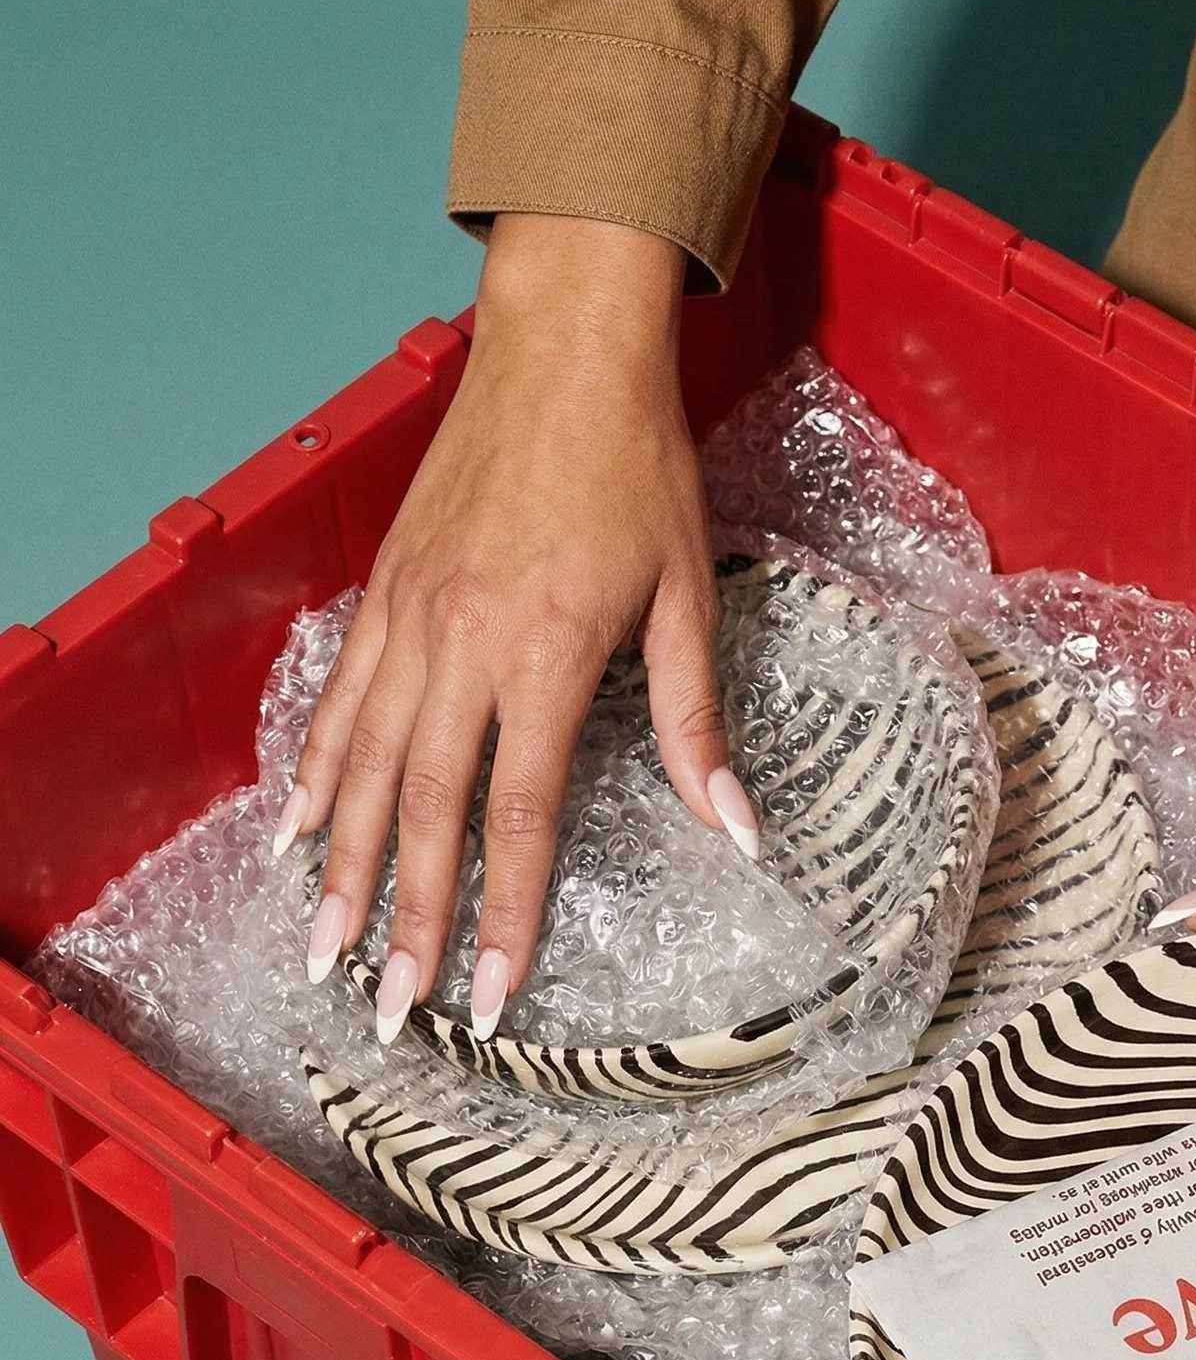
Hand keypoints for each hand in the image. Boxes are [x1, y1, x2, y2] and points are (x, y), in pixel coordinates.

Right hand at [275, 214, 748, 1043]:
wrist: (564, 353)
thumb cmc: (637, 468)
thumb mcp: (687, 595)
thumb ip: (693, 720)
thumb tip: (733, 825)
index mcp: (545, 653)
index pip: (519, 814)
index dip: (505, 913)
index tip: (489, 992)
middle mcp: (462, 644)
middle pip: (425, 809)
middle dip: (408, 918)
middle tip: (391, 1007)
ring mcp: (411, 616)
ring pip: (364, 764)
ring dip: (344, 866)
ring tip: (327, 948)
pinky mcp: (385, 589)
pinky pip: (340, 697)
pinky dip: (315, 769)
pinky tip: (298, 830)